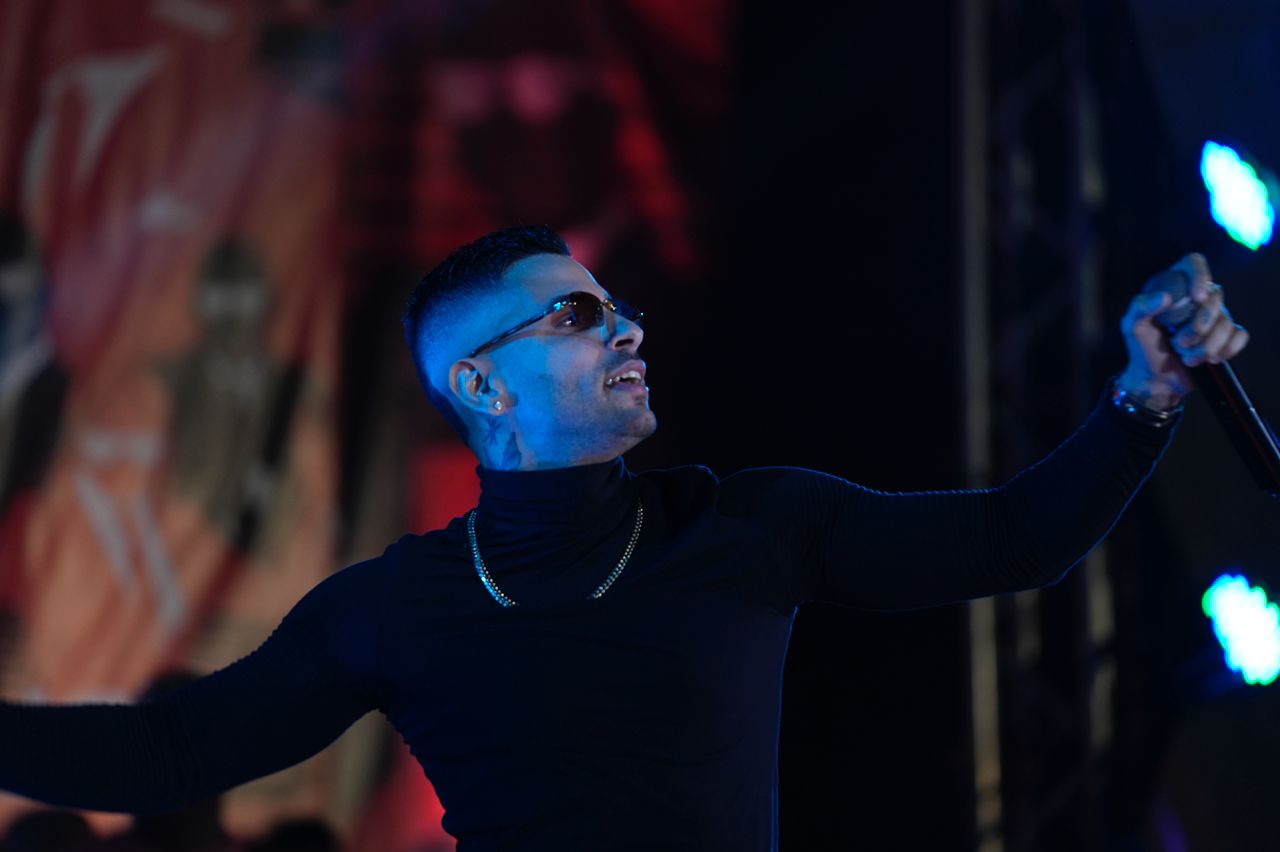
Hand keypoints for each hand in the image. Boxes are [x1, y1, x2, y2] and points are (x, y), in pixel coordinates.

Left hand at [1118, 253, 1249, 409]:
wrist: (1156, 378)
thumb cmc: (1142, 349)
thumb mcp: (1132, 327)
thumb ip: (1141, 308)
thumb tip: (1166, 297)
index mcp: (1174, 287)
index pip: (1194, 263)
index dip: (1200, 275)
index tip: (1197, 297)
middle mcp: (1197, 299)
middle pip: (1215, 297)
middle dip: (1199, 326)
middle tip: (1178, 342)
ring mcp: (1214, 317)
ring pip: (1227, 322)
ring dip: (1206, 345)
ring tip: (1186, 357)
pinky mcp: (1226, 336)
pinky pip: (1239, 335)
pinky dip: (1226, 350)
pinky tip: (1210, 360)